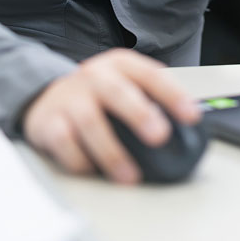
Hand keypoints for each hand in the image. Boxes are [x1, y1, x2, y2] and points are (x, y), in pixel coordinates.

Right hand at [21, 49, 200, 183]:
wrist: (46, 95)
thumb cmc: (98, 94)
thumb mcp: (127, 84)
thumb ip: (154, 98)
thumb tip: (193, 126)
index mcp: (121, 65)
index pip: (151, 75)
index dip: (172, 94)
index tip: (191, 116)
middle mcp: (95, 77)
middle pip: (116, 91)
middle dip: (139, 113)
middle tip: (159, 136)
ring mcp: (70, 98)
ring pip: (90, 122)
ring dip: (111, 151)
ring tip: (129, 175)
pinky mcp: (49, 122)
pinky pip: (64, 143)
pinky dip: (80, 160)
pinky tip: (93, 171)